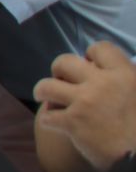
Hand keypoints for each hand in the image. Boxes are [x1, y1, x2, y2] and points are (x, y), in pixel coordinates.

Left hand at [35, 42, 135, 171]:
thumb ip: (129, 79)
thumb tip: (108, 69)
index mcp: (126, 75)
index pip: (101, 48)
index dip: (92, 56)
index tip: (91, 66)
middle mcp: (103, 84)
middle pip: (64, 62)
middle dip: (59, 70)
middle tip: (64, 81)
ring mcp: (85, 102)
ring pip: (46, 86)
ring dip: (43, 92)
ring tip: (47, 98)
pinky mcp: (73, 123)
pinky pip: (47, 116)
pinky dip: (49, 120)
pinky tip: (56, 123)